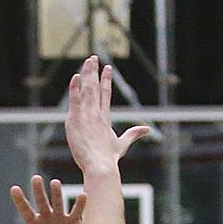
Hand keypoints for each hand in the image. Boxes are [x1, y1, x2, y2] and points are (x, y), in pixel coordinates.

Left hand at [10, 176, 86, 223]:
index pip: (25, 210)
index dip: (20, 200)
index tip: (14, 188)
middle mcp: (47, 218)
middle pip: (41, 202)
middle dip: (38, 191)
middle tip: (36, 178)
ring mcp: (60, 218)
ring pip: (58, 203)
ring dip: (57, 193)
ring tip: (55, 183)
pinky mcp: (74, 222)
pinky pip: (77, 212)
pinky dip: (80, 204)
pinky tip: (82, 196)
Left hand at [65, 55, 148, 172]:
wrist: (100, 165)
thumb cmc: (109, 158)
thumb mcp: (122, 145)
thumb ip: (133, 134)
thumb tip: (148, 130)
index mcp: (106, 118)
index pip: (106, 94)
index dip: (106, 80)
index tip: (107, 68)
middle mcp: (96, 113)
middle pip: (95, 87)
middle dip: (95, 71)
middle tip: (93, 58)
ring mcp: (86, 115)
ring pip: (86, 89)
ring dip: (86, 74)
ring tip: (87, 61)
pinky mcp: (75, 120)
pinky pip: (74, 100)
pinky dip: (75, 88)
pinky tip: (76, 76)